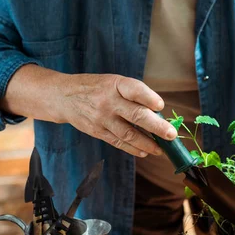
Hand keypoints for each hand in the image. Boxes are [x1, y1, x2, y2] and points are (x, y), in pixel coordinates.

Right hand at [59, 73, 176, 156]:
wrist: (63, 97)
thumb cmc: (96, 88)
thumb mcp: (112, 83)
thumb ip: (133, 95)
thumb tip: (159, 114)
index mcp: (115, 84)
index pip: (134, 90)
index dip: (148, 98)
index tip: (161, 106)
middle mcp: (108, 101)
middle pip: (135, 115)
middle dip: (156, 127)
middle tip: (171, 135)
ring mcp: (102, 118)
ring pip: (128, 134)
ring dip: (147, 143)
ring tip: (162, 149)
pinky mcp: (98, 132)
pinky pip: (118, 142)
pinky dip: (133, 149)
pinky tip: (145, 152)